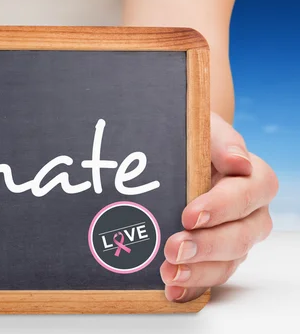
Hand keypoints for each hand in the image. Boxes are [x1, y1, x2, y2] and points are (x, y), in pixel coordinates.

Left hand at [161, 112, 278, 301]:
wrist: (179, 156)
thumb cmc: (195, 142)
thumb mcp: (205, 130)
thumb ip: (221, 141)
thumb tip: (238, 160)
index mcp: (253, 179)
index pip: (248, 194)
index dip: (221, 207)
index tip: (189, 214)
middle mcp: (250, 214)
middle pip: (241, 236)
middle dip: (206, 245)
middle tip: (173, 248)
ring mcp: (234, 239)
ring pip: (228, 262)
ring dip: (198, 271)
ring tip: (168, 272)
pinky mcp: (215, 257)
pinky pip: (210, 277)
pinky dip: (191, 287)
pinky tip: (172, 290)